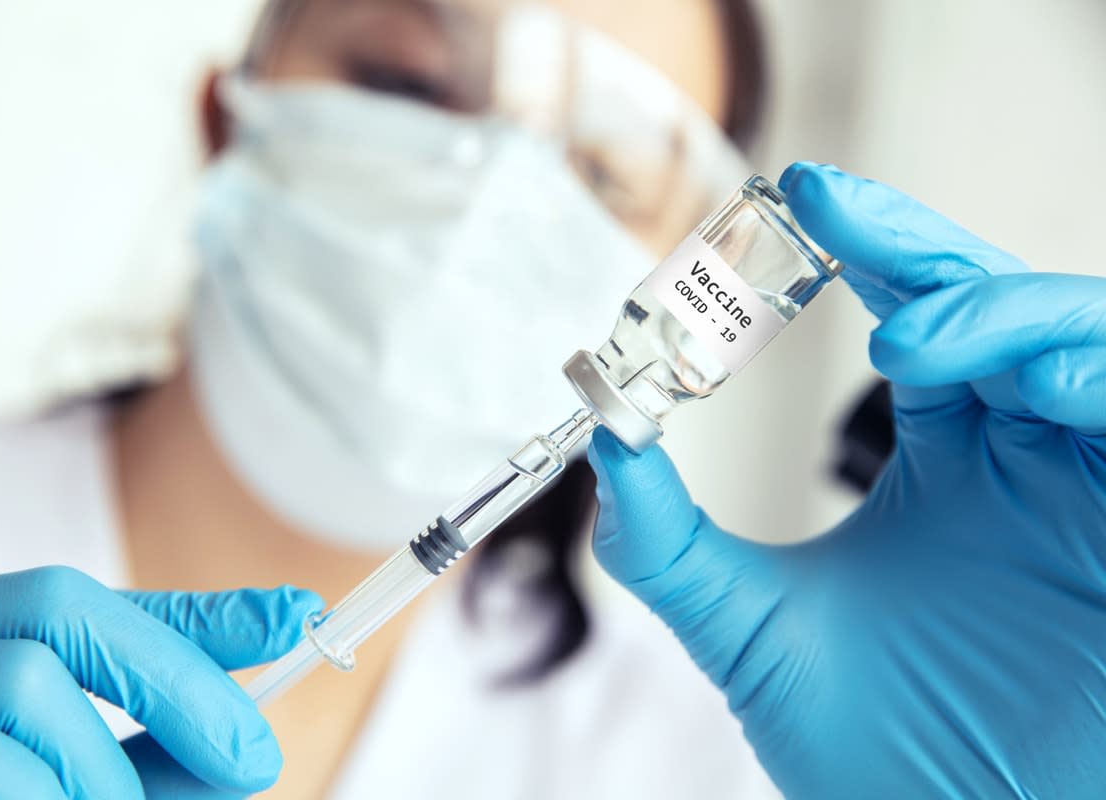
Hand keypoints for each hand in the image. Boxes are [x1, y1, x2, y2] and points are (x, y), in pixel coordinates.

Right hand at [0, 566, 320, 797]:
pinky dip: (35, 792)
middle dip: (176, 680)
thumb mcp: (70, 759)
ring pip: (23, 682)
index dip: (197, 613)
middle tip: (253, 759)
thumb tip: (261, 709)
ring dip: (101, 767)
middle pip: (60, 608)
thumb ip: (154, 731)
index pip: (88, 598)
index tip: (301, 622)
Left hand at [588, 162, 1105, 797]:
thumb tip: (603, 442)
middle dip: (918, 249)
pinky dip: (1090, 376)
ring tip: (908, 333)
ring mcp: (1096, 486)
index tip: (793, 199)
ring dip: (998, 313)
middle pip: (995, 303)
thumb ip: (668, 548)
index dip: (870, 251)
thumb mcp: (750, 635)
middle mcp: (1030, 457)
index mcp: (954, 463)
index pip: (921, 321)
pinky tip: (1022, 377)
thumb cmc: (884, 751)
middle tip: (831, 211)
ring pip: (1080, 340)